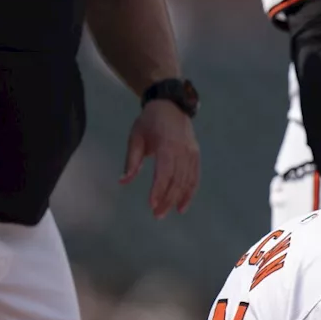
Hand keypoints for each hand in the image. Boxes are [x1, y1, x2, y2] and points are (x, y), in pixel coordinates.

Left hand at [121, 100, 199, 217]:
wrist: (171, 104)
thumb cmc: (149, 121)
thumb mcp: (136, 137)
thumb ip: (131, 160)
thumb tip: (123, 181)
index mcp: (167, 145)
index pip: (164, 172)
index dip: (159, 190)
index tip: (152, 205)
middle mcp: (183, 151)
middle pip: (178, 180)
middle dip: (168, 199)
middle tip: (157, 215)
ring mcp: (192, 153)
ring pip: (188, 181)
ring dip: (179, 199)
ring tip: (169, 212)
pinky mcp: (196, 156)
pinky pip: (195, 177)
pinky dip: (190, 192)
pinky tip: (183, 205)